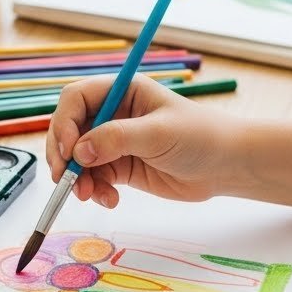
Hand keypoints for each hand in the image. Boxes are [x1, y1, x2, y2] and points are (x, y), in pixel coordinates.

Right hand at [46, 74, 238, 208]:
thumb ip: (117, 139)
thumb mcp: (158, 134)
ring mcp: (115, 141)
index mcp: (122, 91)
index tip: (68, 151)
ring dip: (77, 178)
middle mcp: (113, 113)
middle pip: (70, 129)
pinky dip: (94, 190)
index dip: (65, 123)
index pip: (76, 99)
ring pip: (77, 158)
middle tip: (66, 179)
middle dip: (64, 155)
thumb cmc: (201, 137)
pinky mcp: (120, 166)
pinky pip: (93, 177)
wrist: (227, 166)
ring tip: (88, 195)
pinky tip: (109, 199)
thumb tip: (78, 152)